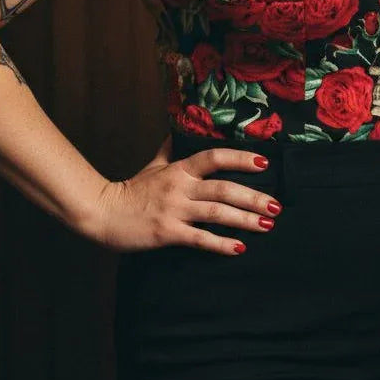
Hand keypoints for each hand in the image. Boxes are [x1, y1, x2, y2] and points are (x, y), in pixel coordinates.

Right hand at [89, 131, 282, 253]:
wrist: (103, 213)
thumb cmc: (130, 190)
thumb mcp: (153, 165)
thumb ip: (170, 150)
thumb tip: (178, 131)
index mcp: (179, 169)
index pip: (214, 157)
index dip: (240, 159)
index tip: (264, 164)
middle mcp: (180, 187)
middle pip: (223, 188)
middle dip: (253, 197)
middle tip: (276, 206)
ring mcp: (174, 210)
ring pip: (216, 213)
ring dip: (244, 219)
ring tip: (266, 225)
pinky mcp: (167, 233)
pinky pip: (199, 238)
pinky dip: (220, 244)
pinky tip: (239, 248)